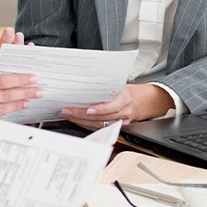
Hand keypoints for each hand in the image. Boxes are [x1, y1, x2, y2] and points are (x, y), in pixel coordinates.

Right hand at [0, 73, 42, 117]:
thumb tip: (12, 79)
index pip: (2, 80)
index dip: (20, 79)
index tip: (33, 77)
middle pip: (6, 94)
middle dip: (26, 92)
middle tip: (39, 90)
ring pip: (4, 106)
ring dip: (19, 102)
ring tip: (30, 99)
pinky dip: (9, 110)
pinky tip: (17, 106)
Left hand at [59, 84, 174, 129]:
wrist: (139, 102)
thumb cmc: (125, 91)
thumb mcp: (119, 84)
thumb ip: (105, 85)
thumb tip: (86, 78)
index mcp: (125, 99)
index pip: (113, 107)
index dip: (101, 110)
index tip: (88, 110)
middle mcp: (122, 113)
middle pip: (101, 118)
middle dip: (81, 115)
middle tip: (67, 111)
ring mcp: (119, 122)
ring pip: (98, 125)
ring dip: (80, 121)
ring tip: (68, 115)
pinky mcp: (114, 128)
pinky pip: (98, 128)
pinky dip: (85, 125)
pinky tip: (76, 120)